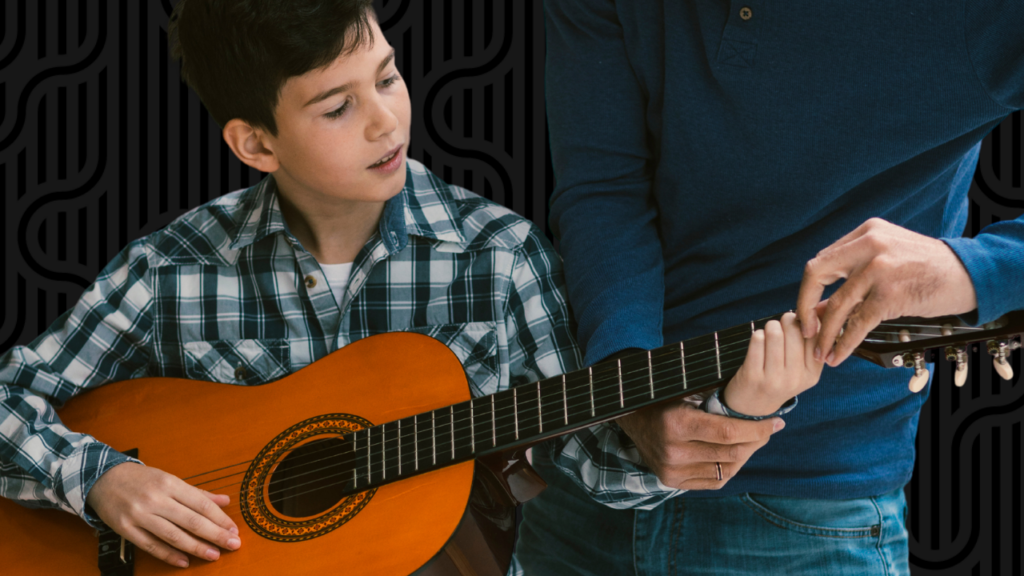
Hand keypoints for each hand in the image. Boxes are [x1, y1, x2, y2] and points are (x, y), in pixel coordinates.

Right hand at [86, 463, 240, 568]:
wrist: (103, 479)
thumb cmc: (141, 479)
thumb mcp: (171, 479)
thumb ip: (198, 493)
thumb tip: (225, 501)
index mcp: (170, 483)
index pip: (201, 504)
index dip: (220, 519)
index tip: (234, 529)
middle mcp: (156, 499)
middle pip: (192, 521)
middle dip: (215, 534)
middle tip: (233, 544)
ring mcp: (140, 515)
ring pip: (173, 535)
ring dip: (196, 547)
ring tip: (214, 555)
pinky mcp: (126, 529)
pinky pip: (152, 546)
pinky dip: (169, 555)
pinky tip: (185, 561)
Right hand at [616, 401, 783, 489]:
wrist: (632, 419)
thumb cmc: (663, 398)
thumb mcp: (685, 389)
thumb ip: (716, 392)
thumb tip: (756, 384)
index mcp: (676, 424)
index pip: (728, 432)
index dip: (757, 429)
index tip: (776, 422)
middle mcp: (673, 451)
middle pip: (731, 452)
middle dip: (756, 441)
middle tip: (769, 429)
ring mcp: (672, 470)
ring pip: (726, 470)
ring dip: (746, 455)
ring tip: (754, 440)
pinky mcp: (673, 481)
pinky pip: (713, 481)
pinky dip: (730, 468)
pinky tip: (736, 454)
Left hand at [721, 312, 824, 415]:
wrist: (752, 407)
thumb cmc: (777, 378)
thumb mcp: (800, 369)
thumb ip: (809, 345)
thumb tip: (813, 313)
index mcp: (812, 374)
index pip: (816, 336)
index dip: (806, 323)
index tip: (799, 323)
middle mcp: (795, 378)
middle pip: (795, 330)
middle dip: (786, 321)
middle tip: (781, 325)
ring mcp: (774, 379)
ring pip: (775, 333)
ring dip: (770, 327)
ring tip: (769, 334)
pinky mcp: (753, 376)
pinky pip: (757, 339)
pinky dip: (757, 335)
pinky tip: (758, 342)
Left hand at [796, 218, 977, 367]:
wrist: (970, 273)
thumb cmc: (928, 267)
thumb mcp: (888, 257)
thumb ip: (853, 275)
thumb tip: (815, 307)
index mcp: (866, 233)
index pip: (822, 260)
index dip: (809, 289)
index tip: (807, 311)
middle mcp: (869, 245)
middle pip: (816, 273)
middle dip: (804, 305)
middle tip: (806, 330)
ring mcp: (880, 268)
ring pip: (836, 304)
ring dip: (824, 334)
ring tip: (820, 352)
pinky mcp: (892, 294)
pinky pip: (857, 323)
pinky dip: (844, 343)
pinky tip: (838, 355)